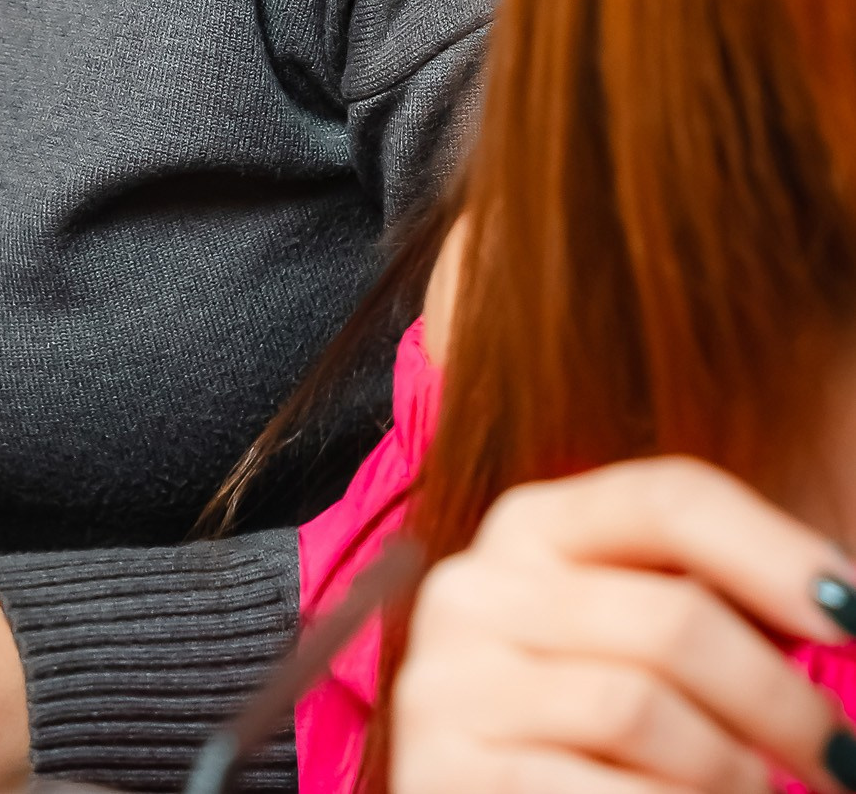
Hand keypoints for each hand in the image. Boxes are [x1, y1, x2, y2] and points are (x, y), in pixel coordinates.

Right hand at [392, 457, 855, 792]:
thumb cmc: (590, 730)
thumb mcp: (635, 640)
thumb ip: (707, 603)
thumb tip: (837, 597)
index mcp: (530, 525)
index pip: (665, 498)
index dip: (772, 549)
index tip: (851, 612)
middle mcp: (477, 587)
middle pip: (672, 617)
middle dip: (780, 699)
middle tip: (842, 757)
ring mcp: (451, 683)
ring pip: (640, 709)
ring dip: (731, 769)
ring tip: (756, 790)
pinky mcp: (447, 773)